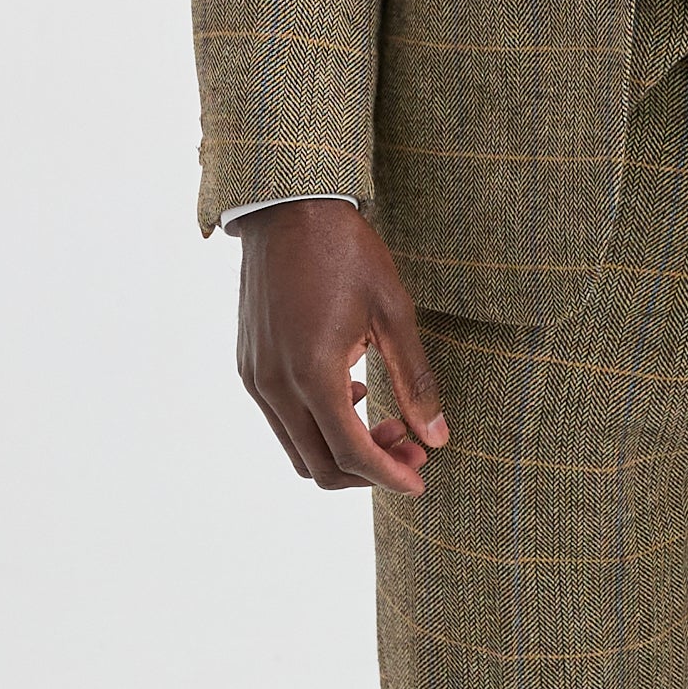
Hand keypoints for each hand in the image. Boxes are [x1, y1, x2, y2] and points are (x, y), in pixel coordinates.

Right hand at [236, 199, 448, 495]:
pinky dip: (317, 426)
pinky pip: (282, 420)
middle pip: (320, 466)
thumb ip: (414, 379)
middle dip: (369, 471)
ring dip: (342, 451)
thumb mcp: (392, 310)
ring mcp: (256, 378)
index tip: (421, 480)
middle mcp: (276, 386)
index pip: (351, 454)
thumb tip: (438, 438)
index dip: (389, 476)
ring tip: (386, 424)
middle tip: (411, 448)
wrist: (288, 208)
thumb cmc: (347, 252)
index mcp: (313, 374)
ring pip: (298, 449)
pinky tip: (351, 394)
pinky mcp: (249, 366)